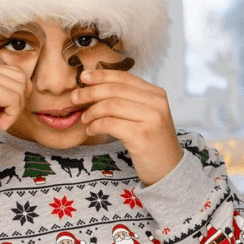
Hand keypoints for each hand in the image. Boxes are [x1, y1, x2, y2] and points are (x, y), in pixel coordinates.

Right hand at [0, 60, 29, 144]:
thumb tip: (23, 96)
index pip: (15, 73)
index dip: (17, 95)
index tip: (4, 112)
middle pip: (22, 77)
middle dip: (21, 100)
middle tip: (5, 116)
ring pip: (20, 87)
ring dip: (16, 109)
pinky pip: (14, 98)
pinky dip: (12, 115)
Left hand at [72, 70, 183, 185]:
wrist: (168, 168)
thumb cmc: (152, 141)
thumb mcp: (145, 114)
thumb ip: (128, 99)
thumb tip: (94, 86)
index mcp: (157, 94)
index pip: (125, 77)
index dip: (101, 75)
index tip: (83, 76)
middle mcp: (157, 103)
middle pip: (115, 90)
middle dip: (90, 92)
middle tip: (75, 98)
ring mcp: (152, 119)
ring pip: (111, 105)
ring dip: (92, 111)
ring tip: (85, 119)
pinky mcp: (142, 135)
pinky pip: (110, 124)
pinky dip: (95, 126)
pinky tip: (91, 130)